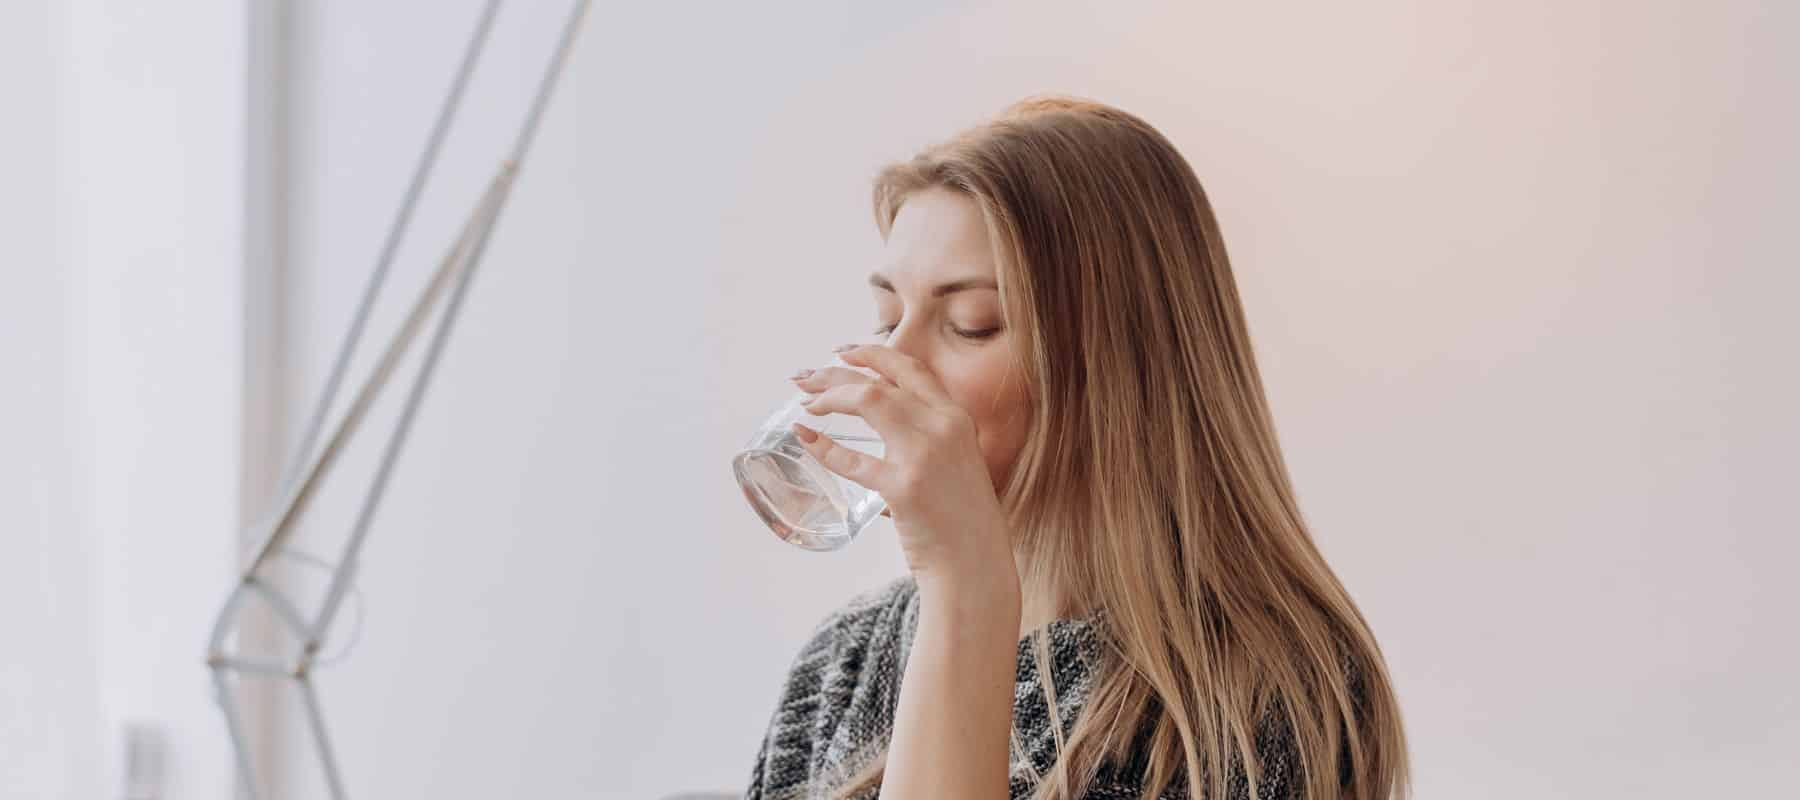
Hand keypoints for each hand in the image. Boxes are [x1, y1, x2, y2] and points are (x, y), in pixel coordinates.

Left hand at [790, 345, 1015, 588]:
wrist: (975, 563)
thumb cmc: (963, 519)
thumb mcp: (959, 461)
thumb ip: (930, 435)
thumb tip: (885, 419)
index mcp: (957, 418)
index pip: (910, 369)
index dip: (872, 354)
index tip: (841, 352)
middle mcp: (943, 427)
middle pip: (879, 381)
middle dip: (834, 373)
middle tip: (805, 378)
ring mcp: (923, 455)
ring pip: (866, 401)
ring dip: (829, 397)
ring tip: (806, 404)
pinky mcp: (903, 488)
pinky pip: (852, 460)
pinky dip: (824, 447)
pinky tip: (806, 439)